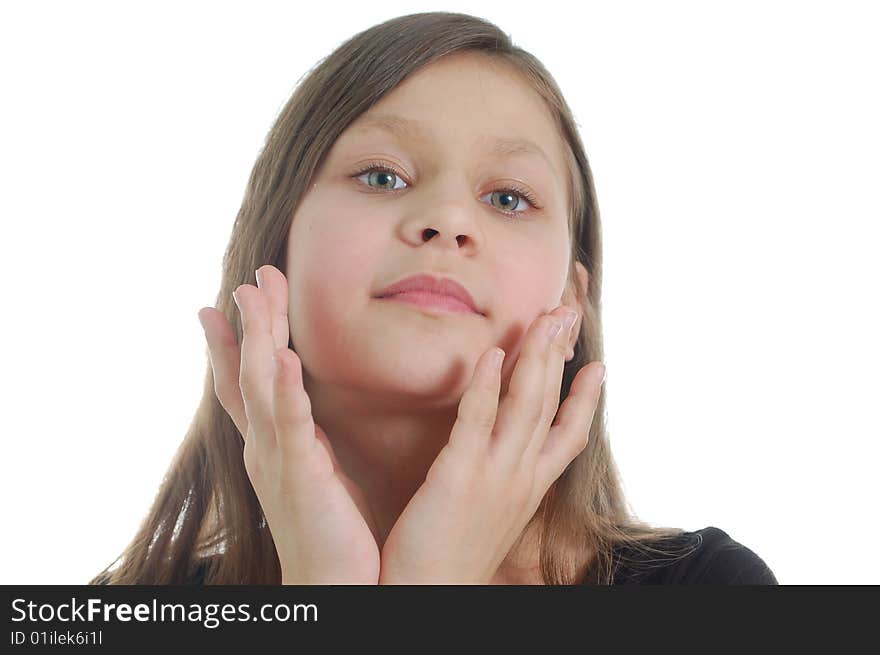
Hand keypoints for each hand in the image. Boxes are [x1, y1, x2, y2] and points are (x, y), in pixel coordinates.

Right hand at [198, 264, 379, 583]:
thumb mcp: (312, 471)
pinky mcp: (301, 478)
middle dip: (250, 324)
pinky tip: (287, 360)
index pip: (246, 382)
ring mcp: (277, 461)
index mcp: (270, 444)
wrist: (332, 586)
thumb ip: (303, 436)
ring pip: (261, 389)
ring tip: (255, 298)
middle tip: (250, 278)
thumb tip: (299, 407)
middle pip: (250, 373)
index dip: (236, 340)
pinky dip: (286, 393)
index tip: (230, 299)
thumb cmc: (330, 531)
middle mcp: (263, 447)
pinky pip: (291, 428)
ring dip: (259, 341)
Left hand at [378, 305, 604, 583]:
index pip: (569, 434)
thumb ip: (504, 479)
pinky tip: (491, 355)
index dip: (586, 398)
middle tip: (569, 312)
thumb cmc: (455, 556)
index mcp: (531, 486)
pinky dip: (486, 385)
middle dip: (561, 355)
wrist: (431, 597)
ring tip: (544, 318)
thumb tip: (502, 453)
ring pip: (525, 405)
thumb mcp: (494, 515)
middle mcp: (521, 476)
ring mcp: (494, 475)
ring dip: (536, 357)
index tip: (599, 365)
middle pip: (550, 404)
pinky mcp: (458, 476)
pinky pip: (476, 421)